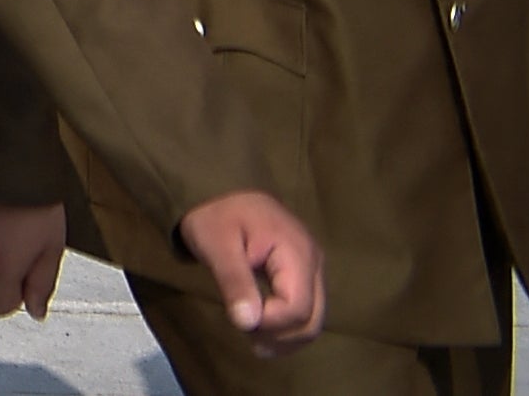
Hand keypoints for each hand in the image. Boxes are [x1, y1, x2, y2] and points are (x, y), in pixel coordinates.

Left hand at [175, 190, 320, 345]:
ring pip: (314, 319)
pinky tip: (264, 329)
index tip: (239, 319)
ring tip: (254, 339)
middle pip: (313, 319)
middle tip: (247, 337)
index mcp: (296, 252)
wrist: (219, 189)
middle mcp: (313, 262)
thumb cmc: (215, 214)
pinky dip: (288, 326)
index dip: (271, 323)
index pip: (297, 307)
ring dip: (286, 336)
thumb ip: (234, 282)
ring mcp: (312, 268)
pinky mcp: (304, 273)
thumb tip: (249, 324)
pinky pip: (306, 309)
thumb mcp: (216, 245)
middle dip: (281, 336)